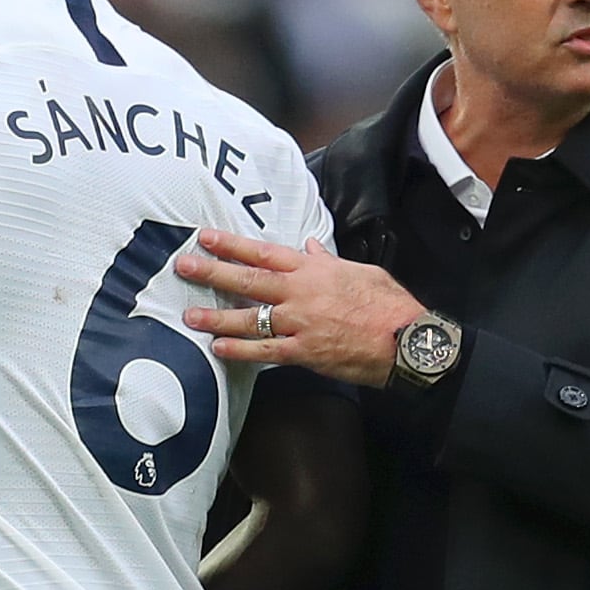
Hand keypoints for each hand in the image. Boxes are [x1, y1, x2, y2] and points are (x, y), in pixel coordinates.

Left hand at [177, 226, 427, 388]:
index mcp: (313, 269)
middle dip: (212, 273)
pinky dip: (240, 351)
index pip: (263, 252)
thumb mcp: (359, 271)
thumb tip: (307, 247)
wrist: (406, 340)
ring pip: (250, 318)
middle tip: (183, 267)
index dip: (232, 244)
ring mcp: (300, 323)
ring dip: (217, 318)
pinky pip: (265, 351)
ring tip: (189, 316)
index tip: (206, 237)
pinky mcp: (304, 352)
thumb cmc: (388, 304)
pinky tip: (218, 350)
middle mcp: (300, 293)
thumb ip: (327, 260)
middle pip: (248, 280)